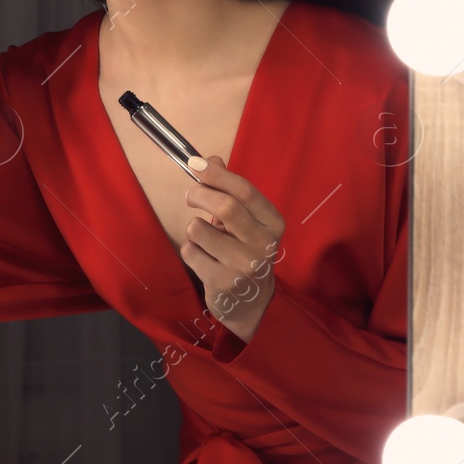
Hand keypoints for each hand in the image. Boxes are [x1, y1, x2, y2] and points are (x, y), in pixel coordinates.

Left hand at [182, 155, 285, 342]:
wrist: (252, 304)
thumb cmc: (244, 251)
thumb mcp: (246, 221)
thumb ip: (230, 190)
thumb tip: (210, 160)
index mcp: (273, 224)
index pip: (245, 191)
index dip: (217, 174)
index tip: (196, 164)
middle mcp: (263, 245)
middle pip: (224, 206)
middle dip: (199, 194)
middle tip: (191, 196)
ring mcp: (244, 266)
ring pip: (198, 229)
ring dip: (193, 229)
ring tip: (205, 239)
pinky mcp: (223, 283)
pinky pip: (190, 252)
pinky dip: (190, 250)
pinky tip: (204, 260)